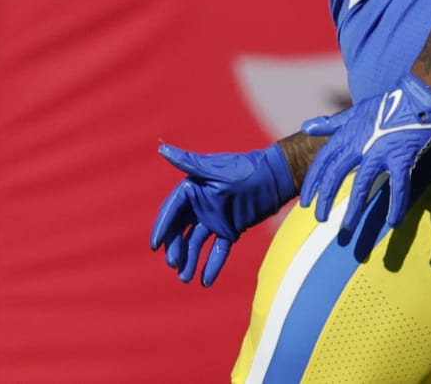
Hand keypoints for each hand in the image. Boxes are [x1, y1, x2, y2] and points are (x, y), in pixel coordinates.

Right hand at [150, 142, 293, 286]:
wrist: (275, 178)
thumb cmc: (244, 168)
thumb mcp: (215, 168)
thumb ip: (188, 162)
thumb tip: (162, 148)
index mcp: (192, 189)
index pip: (172, 211)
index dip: (162, 228)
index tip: (155, 245)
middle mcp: (200, 205)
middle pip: (181, 230)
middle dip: (176, 248)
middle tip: (174, 264)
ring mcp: (215, 219)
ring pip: (197, 243)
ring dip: (191, 260)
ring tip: (185, 279)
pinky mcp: (231, 230)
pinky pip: (219, 250)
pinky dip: (212, 264)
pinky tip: (205, 281)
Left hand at [298, 75, 430, 255]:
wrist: (416, 96)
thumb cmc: (386, 105)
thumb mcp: (353, 112)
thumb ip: (331, 124)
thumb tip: (306, 127)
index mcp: (347, 135)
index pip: (323, 161)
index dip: (313, 182)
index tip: (306, 201)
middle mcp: (359, 144)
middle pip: (336, 174)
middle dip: (325, 198)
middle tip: (319, 219)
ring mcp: (380, 151)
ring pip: (362, 184)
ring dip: (354, 208)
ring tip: (347, 228)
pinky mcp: (402, 157)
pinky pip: (399, 185)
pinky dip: (396, 204)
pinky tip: (394, 222)